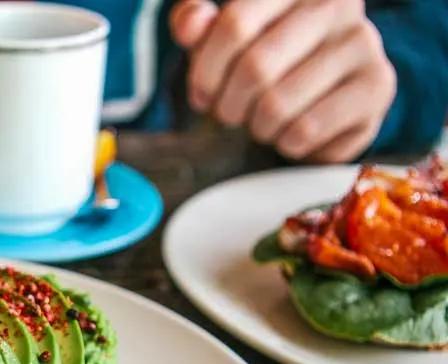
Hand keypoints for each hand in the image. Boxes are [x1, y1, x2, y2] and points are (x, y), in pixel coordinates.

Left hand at [170, 0, 396, 163]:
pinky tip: (291, 132)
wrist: (327, 89)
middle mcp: (337, 3)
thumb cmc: (265, 55)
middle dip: (229, 105)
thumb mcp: (222, 34)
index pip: (234, 26)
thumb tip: (191, 24)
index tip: (201, 93)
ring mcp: (363, 42)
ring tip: (263, 121)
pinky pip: (307, 130)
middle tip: (230, 113)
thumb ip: (195, 22)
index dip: (205, 71)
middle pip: (255, 68)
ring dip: (258, 127)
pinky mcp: (377, 86)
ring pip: (278, 104)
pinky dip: (286, 143)